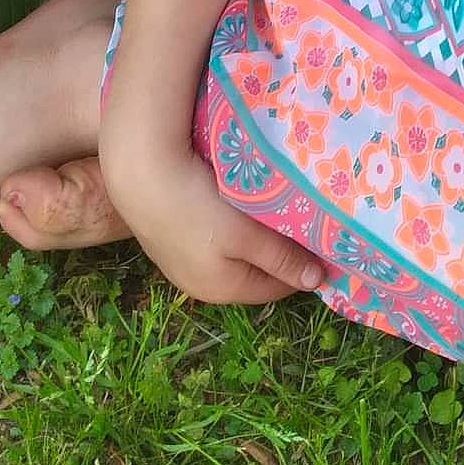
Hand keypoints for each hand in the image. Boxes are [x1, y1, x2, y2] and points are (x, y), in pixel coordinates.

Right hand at [100, 133, 325, 305]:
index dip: (302, 267)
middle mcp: (199, 285)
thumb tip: (315, 282)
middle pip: (254, 272)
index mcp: (222, 290)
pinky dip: (231, 227)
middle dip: (279, 252)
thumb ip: (281, 258)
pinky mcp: (170, 238)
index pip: (276, 288)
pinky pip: (213, 240)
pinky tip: (235, 204)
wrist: (139, 174)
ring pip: (233, 255)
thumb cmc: (198, 206)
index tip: (324, 242)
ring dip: (255, 237)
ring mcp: (181, 263)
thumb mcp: (245, 235)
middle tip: (302, 222)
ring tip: (273, 210)